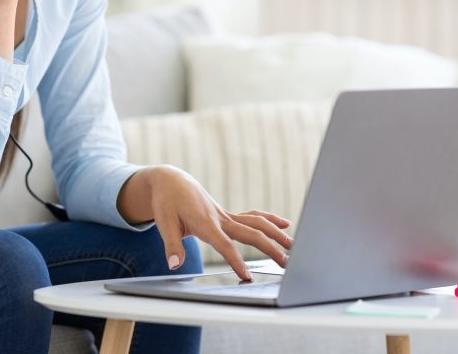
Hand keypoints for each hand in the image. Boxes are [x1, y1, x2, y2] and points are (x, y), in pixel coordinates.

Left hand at [149, 166, 293, 281]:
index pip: (225, 245)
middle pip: (250, 234)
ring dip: (275, 233)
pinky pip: (252, 217)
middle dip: (269, 248)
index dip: (236, 261)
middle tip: (285, 264)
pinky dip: (269, 219)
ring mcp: (226, 215)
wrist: (171, 181)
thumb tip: (174, 264)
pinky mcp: (227, 215)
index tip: (247, 276)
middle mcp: (220, 218)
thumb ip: (172, 245)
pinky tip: (284, 225)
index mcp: (205, 223)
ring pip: (256, 223)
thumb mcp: (164, 223)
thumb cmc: (167, 202)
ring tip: (292, 246)